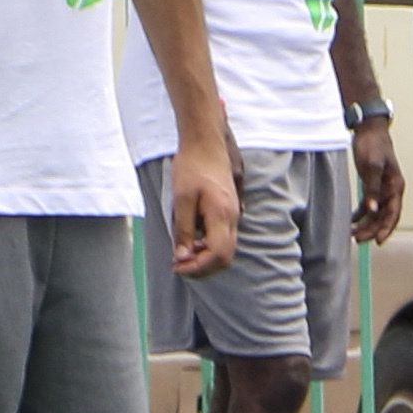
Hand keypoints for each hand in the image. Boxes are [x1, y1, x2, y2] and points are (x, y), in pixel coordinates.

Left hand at [171, 121, 243, 278]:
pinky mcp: (230, 211)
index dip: (198, 267)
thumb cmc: (192, 167)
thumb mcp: (181, 199)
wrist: (206, 144)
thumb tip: (182, 256)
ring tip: (182, 253)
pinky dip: (209, 247)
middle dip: (202, 267)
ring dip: (205, 258)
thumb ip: (183, 229)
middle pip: (225, 257)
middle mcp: (233, 218)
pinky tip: (192, 240)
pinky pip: (224, 238)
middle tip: (179, 266)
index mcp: (221, 216)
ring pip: (226, 249)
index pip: (217, 255)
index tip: (177, 267)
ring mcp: (234, 214)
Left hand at [349, 118, 401, 243]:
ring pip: (376, 212)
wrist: (369, 128)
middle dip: (373, 229)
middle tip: (358, 240)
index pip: (393, 213)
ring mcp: (383, 187)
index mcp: (395, 186)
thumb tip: (371, 210)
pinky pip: (369, 204)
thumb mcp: (371, 166)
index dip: (386, 228)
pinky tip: (351, 221)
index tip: (377, 241)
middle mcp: (391, 189)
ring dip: (366, 224)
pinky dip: (361, 214)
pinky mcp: (373, 184)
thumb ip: (372, 188)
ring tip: (353, 235)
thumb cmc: (372, 145)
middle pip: (384, 216)